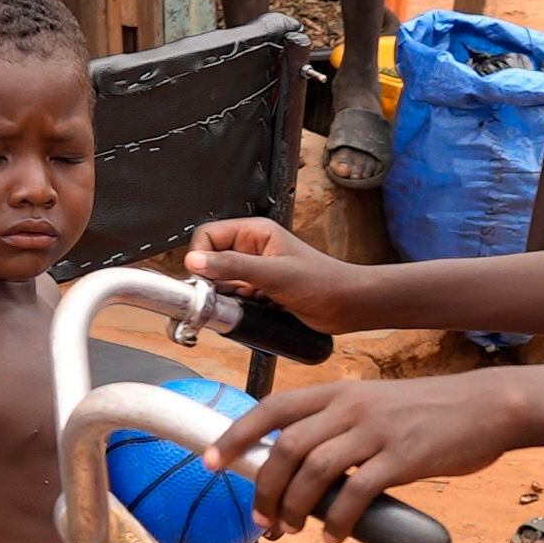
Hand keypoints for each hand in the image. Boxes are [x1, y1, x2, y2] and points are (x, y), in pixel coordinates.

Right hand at [185, 216, 370, 333]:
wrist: (348, 306)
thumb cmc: (323, 282)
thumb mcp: (273, 274)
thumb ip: (232, 266)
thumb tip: (195, 261)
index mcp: (254, 232)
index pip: (208, 235)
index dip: (200, 256)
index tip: (204, 278)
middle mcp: (251, 248)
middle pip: (211, 260)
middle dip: (212, 281)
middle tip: (224, 296)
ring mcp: (254, 271)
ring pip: (220, 282)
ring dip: (225, 296)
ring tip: (247, 302)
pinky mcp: (259, 290)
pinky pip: (234, 298)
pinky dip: (236, 307)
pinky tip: (253, 310)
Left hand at [211, 374, 529, 537]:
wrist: (488, 406)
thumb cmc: (431, 413)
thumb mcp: (377, 407)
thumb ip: (341, 429)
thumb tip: (304, 473)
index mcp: (339, 391)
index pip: (272, 408)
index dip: (236, 435)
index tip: (211, 461)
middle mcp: (351, 405)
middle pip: (286, 447)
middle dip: (264, 488)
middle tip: (262, 519)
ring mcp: (376, 430)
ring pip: (313, 472)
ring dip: (294, 509)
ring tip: (291, 531)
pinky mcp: (403, 457)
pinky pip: (355, 493)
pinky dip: (338, 521)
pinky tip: (336, 536)